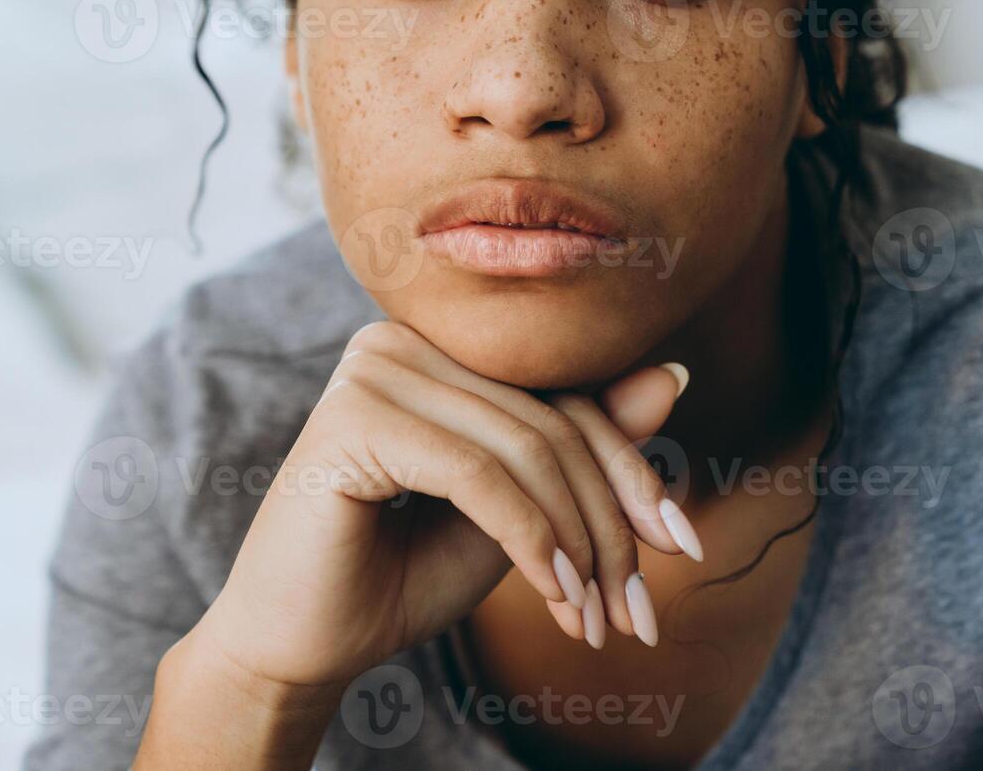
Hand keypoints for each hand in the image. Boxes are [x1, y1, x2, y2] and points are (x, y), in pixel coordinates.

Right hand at [189, 320, 693, 693]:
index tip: (682, 545)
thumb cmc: (405, 572)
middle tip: (637, 610)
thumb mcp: (522, 510)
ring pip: (527, 451)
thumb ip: (584, 444)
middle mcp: (402, 338)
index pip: (567, 395)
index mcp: (440, 346)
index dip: (631, 472)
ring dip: (577, 546)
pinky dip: (534, 542)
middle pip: (554, 423)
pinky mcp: (354, 417)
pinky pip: (481, 476)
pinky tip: (559, 598)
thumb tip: (675, 373)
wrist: (300, 644)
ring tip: (596, 619)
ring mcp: (374, 368)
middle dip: (609, 524)